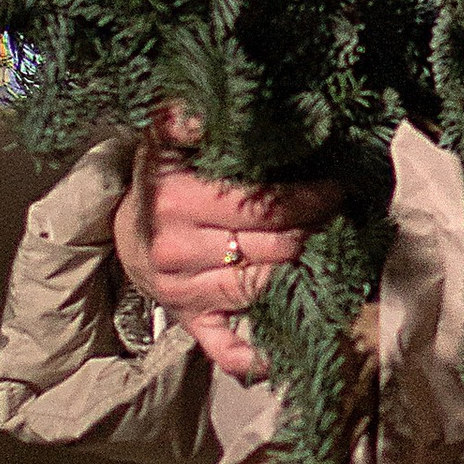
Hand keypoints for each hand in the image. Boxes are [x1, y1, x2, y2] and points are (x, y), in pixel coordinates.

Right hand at [113, 103, 341, 383]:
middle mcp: (177, 249)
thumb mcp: (164, 144)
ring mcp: (183, 290)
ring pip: (259, 288)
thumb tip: (194, 107)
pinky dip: (251, 355)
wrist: (124, 233)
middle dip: (312, 230)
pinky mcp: (189, 319)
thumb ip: (179, 120)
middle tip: (338, 216)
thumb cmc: (159, 184)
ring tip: (328, 253)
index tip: (335, 189)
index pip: (261, 205)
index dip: (307, 198)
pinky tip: (279, 354)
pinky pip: (221, 346)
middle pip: (270, 246)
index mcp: (176, 201)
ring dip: (300, 272)